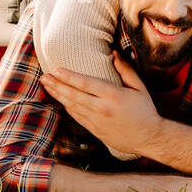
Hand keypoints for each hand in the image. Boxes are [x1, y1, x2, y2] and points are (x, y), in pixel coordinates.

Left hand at [39, 53, 160, 157]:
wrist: (148, 137)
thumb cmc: (145, 110)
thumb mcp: (139, 87)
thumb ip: (126, 70)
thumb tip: (114, 54)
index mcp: (113, 96)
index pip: (85, 84)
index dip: (69, 76)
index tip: (56, 69)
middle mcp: (102, 108)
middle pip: (73, 95)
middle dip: (56, 85)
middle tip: (44, 77)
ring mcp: (97, 121)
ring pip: (72, 106)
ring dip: (58, 95)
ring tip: (47, 86)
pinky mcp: (95, 130)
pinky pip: (77, 117)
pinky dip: (67, 108)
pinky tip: (60, 100)